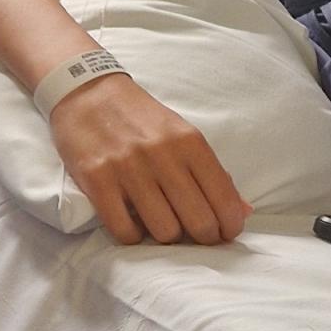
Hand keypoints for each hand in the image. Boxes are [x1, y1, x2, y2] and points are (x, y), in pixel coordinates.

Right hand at [48, 76, 248, 244]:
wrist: (88, 92)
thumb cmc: (142, 119)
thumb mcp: (183, 136)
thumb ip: (214, 174)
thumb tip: (243, 212)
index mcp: (190, 142)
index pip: (224, 198)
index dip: (229, 226)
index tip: (224, 233)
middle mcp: (162, 155)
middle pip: (198, 222)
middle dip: (203, 238)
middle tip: (196, 236)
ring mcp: (128, 168)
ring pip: (164, 231)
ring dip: (166, 236)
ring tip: (162, 225)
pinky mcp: (97, 180)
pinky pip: (125, 231)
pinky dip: (133, 236)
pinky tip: (134, 224)